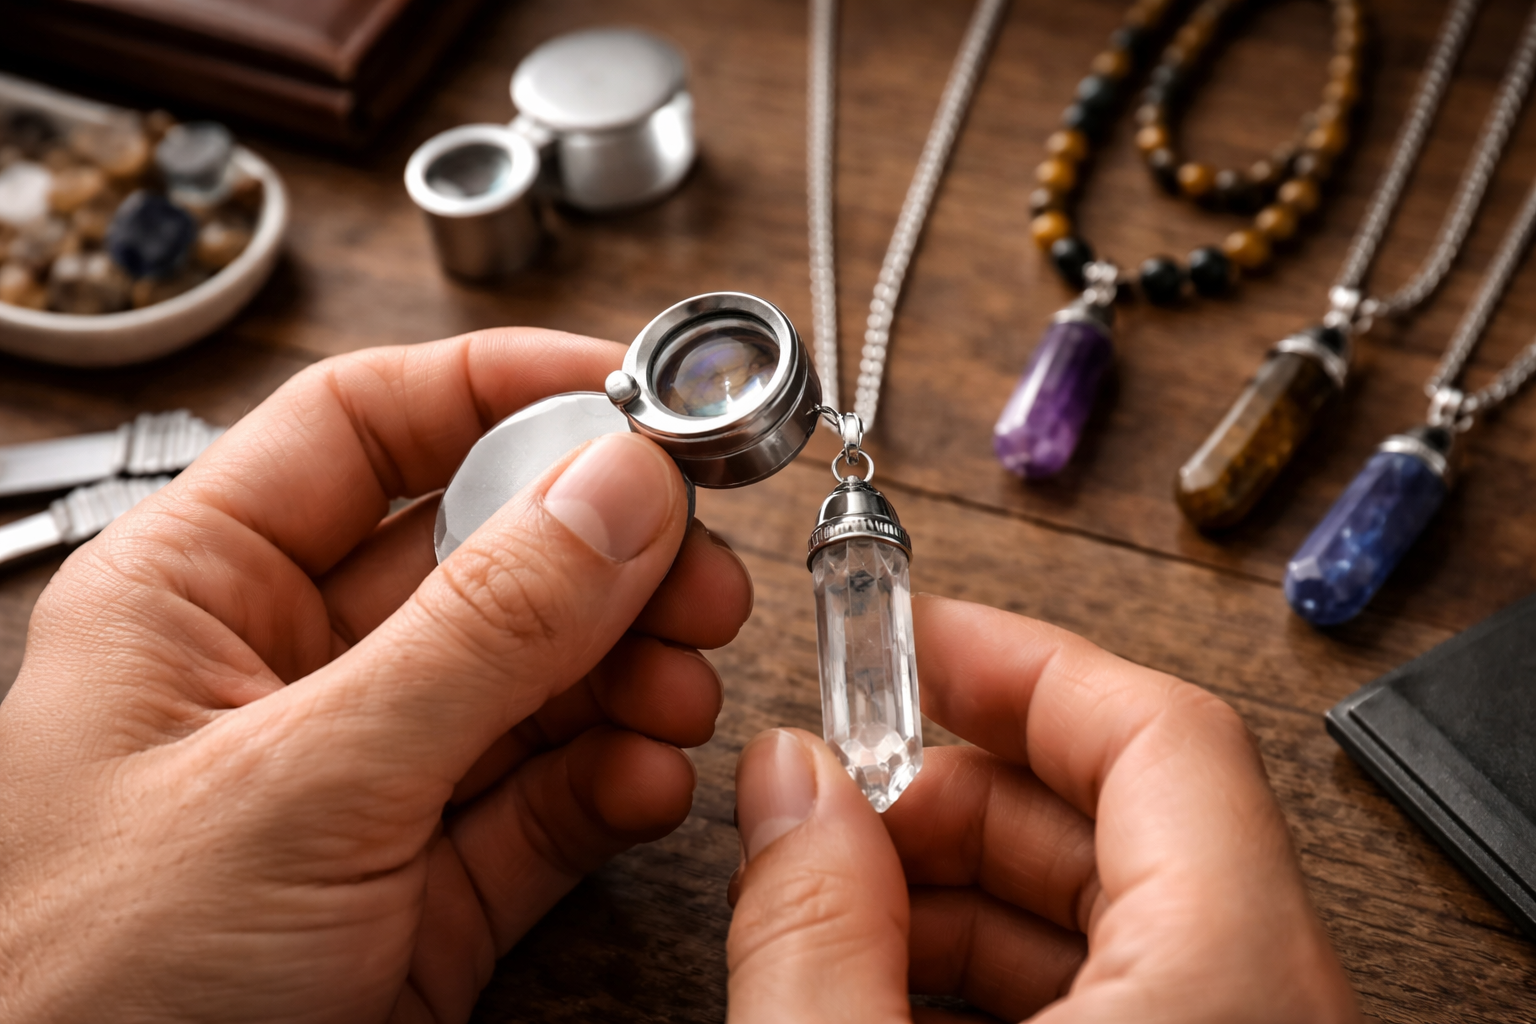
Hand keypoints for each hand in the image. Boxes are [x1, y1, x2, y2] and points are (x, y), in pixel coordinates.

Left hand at [0, 330, 752, 1022]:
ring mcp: (370, 781)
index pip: (363, 428)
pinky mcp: (429, 886)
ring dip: (628, 671)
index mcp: (199, 595)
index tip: (631, 391)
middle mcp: (291, 673)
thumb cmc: (86, 997)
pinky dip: (613, 782)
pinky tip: (646, 781)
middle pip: (479, 553)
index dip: (501, 389)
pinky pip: (547, 799)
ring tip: (684, 687)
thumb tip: (616, 488)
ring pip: (534, 677)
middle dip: (602, 555)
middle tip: (696, 567)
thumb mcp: (298, 784)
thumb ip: (478, 633)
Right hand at [726, 595, 1361, 1022]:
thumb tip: (788, 782)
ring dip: (959, 895)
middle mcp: (1270, 1016)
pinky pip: (1117, 1004)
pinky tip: (883, 994)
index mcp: (1232, 986)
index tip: (912, 638)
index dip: (1022, 665)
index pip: (1163, 738)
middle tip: (837, 801)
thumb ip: (811, 928)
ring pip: (1114, 922)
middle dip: (958, 794)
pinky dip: (994, 984)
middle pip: (1126, 823)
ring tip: (837, 910)